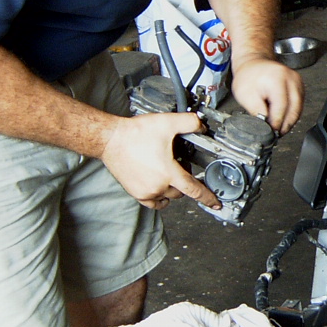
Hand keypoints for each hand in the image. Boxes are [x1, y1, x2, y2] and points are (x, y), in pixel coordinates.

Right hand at [99, 113, 219, 209]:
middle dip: (185, 181)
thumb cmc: (134, 134)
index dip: (207, 197)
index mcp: (168, 173)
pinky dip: (160, 197)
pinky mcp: (135, 192)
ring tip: (168, 172)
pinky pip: (153, 203)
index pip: (194, 190)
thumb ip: (190, 123)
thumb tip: (201, 126)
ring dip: (172, 188)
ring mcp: (146, 191)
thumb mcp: (167, 122)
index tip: (215, 203)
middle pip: (181, 191)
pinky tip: (160, 186)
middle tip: (181, 166)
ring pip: (168, 196)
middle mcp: (158, 186)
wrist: (111, 139)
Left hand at [231, 56, 303, 133]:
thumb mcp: (245, 96)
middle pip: (294, 110)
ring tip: (278, 127)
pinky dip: (292, 114)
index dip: (276, 123)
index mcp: (277, 79)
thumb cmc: (248, 75)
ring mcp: (297, 81)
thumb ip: (257, 112)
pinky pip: (299, 104)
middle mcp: (291, 79)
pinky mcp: (299, 85)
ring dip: (289, 121)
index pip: (281, 108)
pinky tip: (282, 117)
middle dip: (285, 125)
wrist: (254, 62)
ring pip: (299, 109)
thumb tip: (266, 127)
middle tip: (276, 134)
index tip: (271, 132)